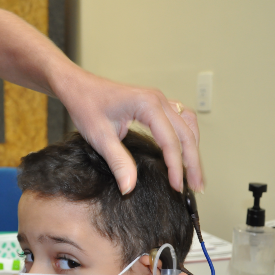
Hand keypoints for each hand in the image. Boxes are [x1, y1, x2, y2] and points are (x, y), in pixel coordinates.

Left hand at [57, 70, 202, 193]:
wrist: (77, 87)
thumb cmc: (86, 105)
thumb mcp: (100, 137)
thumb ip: (118, 162)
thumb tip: (129, 188)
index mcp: (147, 105)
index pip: (170, 141)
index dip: (176, 167)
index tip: (177, 187)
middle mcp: (158, 100)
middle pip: (186, 134)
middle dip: (193, 162)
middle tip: (196, 187)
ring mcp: (158, 100)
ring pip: (188, 126)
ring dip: (193, 149)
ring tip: (194, 173)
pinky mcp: (155, 104)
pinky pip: (181, 119)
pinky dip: (186, 136)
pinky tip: (185, 152)